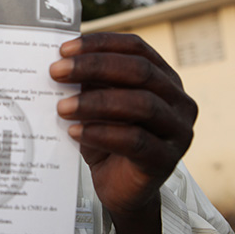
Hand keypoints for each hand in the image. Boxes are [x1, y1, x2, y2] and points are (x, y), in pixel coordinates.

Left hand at [49, 32, 197, 216]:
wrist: (119, 189)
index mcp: (163, 77)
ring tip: (62, 107)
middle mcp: (178, 100)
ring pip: (141, 104)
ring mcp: (177, 131)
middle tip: (57, 72)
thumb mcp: (96, 105)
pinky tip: (75, 132)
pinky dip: (102, 133)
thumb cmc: (107, 140)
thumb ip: (89, 82)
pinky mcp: (166, 160)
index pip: (136, 47)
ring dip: (95, 102)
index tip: (64, 49)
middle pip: (140, 71)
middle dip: (94, 67)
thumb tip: (62, 61)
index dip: (100, 44)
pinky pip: (136, 141)